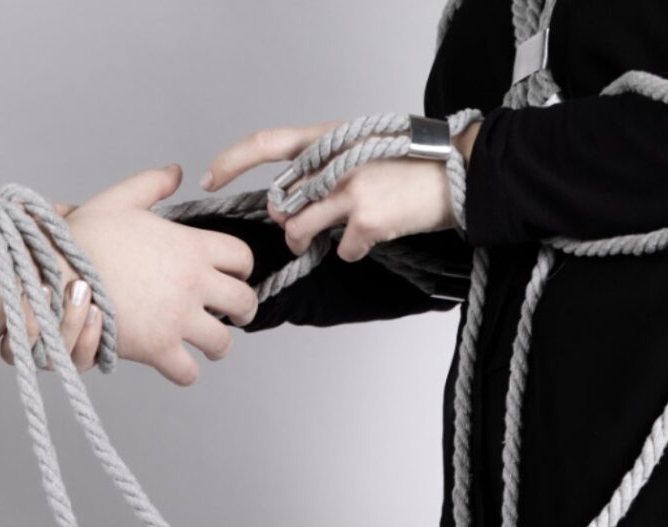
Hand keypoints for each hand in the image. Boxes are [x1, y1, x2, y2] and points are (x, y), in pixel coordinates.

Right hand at [0, 165, 257, 386]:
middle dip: (241, 311)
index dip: (241, 269)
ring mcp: (178, 319)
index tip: (233, 276)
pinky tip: (177, 364)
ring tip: (208, 345)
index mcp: (191, 246)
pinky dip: (185, 371)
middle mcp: (193, 283)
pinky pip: (188, 372)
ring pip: (222, 343)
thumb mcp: (120, 200)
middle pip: (244, 303)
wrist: (56, 274)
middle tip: (233, 315)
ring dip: (217, 345)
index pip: (242, 258)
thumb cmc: (83, 239)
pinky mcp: (159, 349)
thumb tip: (176, 171)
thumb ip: (153, 185)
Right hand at [0, 202, 103, 369]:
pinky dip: (89, 339)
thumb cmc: (64, 252)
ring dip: (66, 325)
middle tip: (45, 287)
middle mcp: (25, 341)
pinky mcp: (80, 357)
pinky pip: (81, 361)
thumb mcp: (47, 235)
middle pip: (16, 352)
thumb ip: (32, 227)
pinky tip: (97, 313)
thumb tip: (20, 207)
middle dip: (30, 323)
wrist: (104, 269)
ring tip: (80, 289)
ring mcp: (51, 354)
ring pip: (50, 358)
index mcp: (6, 315)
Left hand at [200, 120, 480, 262]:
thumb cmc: (407, 163)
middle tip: (299, 231)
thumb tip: (287, 204)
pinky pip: (341, 250)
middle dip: (285, 224)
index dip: (233, 161)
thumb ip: (322, 168)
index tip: (208, 177)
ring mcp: (349, 188)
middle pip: (282, 202)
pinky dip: (352, 250)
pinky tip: (373, 237)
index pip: (267, 143)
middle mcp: (335, 158)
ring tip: (328, 238)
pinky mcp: (366, 218)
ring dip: (306, 243)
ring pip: (299, 230)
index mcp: (329, 136)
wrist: (458, 171)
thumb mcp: (359, 148)